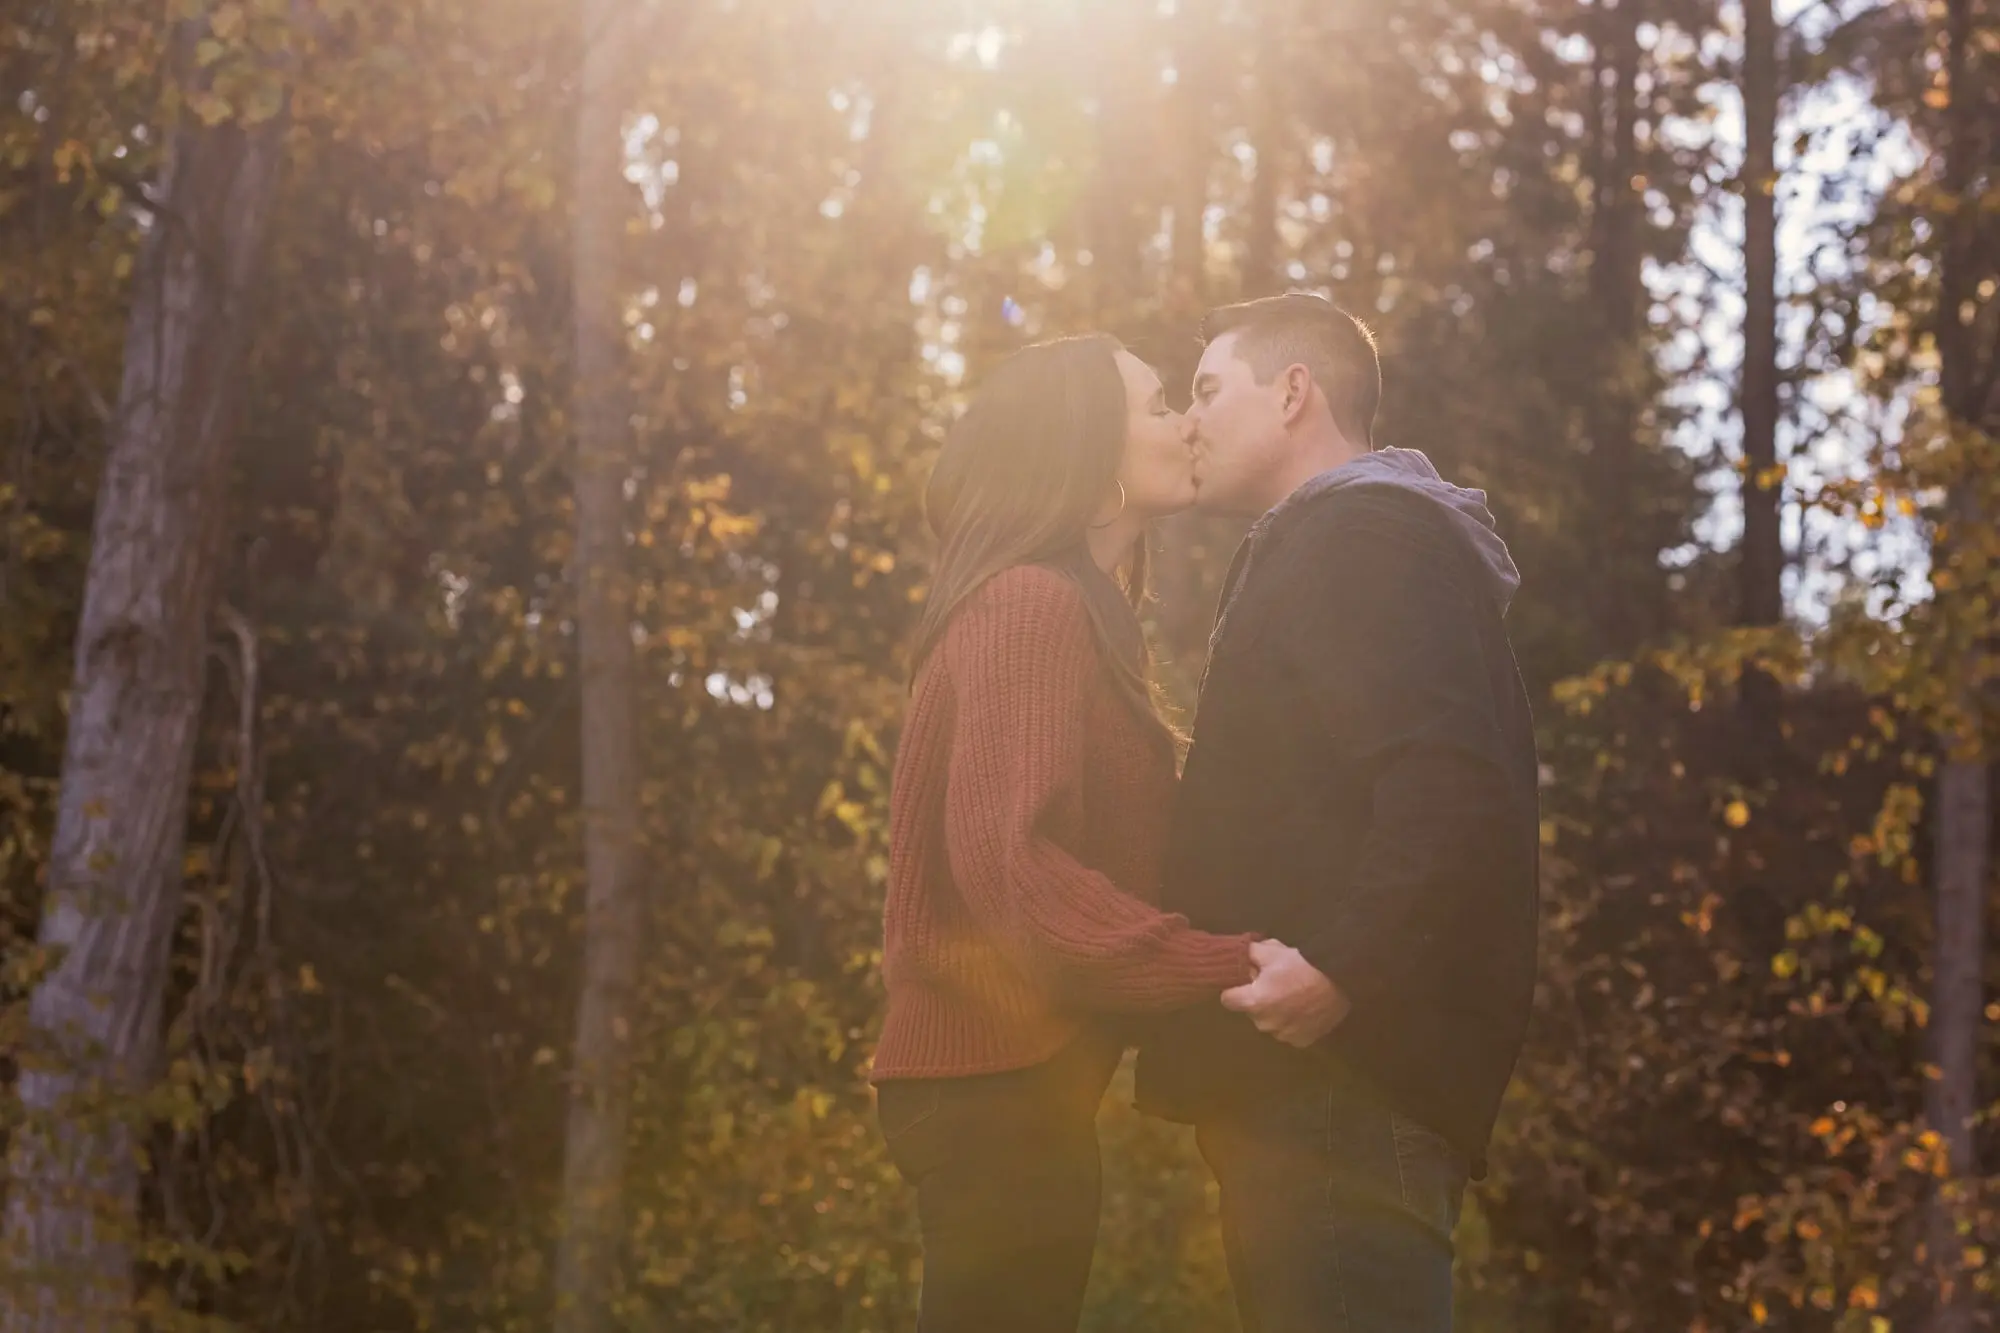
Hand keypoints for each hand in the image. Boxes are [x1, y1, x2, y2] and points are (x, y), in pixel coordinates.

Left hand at [1221, 939, 1350, 1047]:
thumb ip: (1249, 953)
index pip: (1227, 999)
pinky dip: (1293, 1022)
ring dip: (1276, 1011)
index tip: (1245, 982)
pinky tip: (1304, 1009)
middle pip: (1250, 1010)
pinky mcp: (1300, 1042)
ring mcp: (1282, 1035)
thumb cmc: (1303, 967)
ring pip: (1269, 1022)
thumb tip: (1237, 955)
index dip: (1234, 989)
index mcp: (1253, 1001)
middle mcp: (1263, 1023)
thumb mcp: (1273, 951)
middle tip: (1275, 984)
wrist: (1340, 984)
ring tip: (1293, 996)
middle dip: (1258, 998)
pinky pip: (1288, 1031)